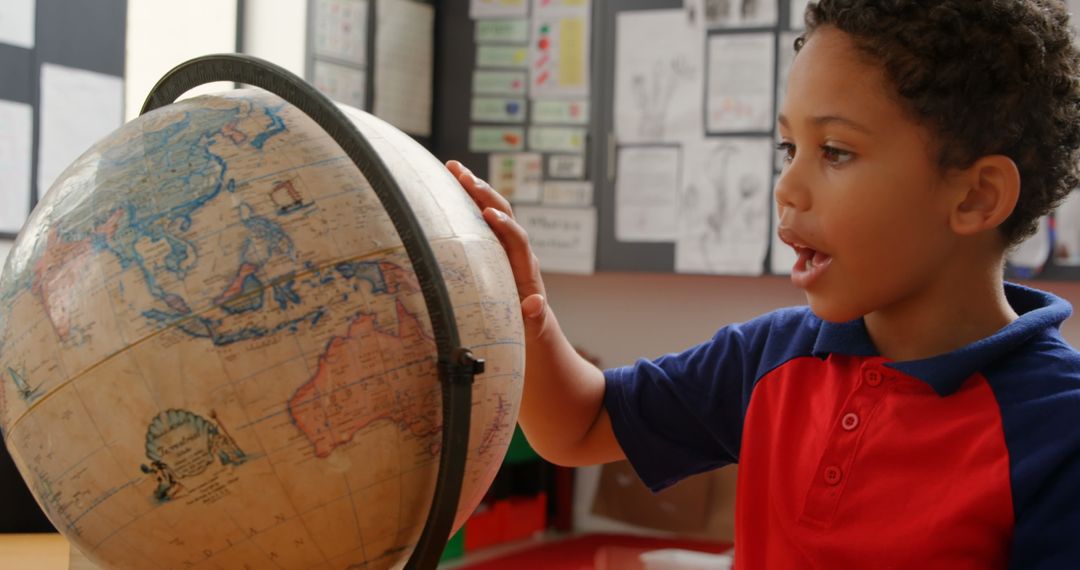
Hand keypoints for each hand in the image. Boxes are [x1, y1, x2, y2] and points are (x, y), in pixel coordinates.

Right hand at [445, 160, 548, 329]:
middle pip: (505, 214)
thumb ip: (535, 316)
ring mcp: (502, 245)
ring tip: (453, 168)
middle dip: (485, 193)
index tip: (488, 214)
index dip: (505, 226)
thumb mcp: (533, 326)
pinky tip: (447, 185)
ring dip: (474, 188)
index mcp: (526, 268)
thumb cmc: (529, 327)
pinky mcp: (490, 245)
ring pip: (490, 210)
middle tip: (463, 175)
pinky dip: (466, 200)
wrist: (530, 324)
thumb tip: (535, 303)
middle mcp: (516, 251)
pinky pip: (478, 218)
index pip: (518, 240)